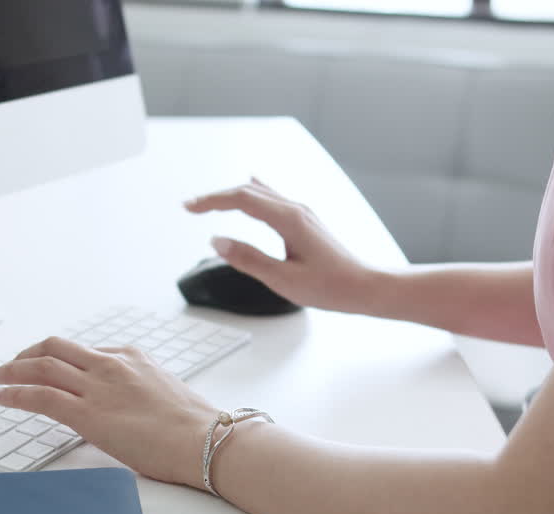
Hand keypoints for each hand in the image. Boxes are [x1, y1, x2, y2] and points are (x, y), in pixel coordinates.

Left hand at [0, 336, 216, 487]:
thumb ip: (139, 395)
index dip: (57, 358)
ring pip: (41, 366)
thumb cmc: (195, 428)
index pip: (84, 352)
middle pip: (55, 348)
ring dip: (10, 370)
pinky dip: (14, 394)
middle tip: (7, 365)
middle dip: (25, 355)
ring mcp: (98, 386)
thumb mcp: (165, 396)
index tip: (44, 366)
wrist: (206, 441)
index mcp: (132, 358)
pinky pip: (40, 396)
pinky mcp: (88, 414)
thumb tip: (127, 411)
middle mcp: (111, 365)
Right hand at [184, 178, 377, 313]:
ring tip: (210, 202)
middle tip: (190, 206)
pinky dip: (253, 193)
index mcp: (289, 219)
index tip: (189, 207)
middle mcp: (295, 209)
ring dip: (232, 195)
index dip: (212, 201)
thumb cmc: (330, 287)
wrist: (364, 287)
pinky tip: (252, 185)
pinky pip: (273, 198)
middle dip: (216, 197)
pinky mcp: (305, 221)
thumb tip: (217, 241)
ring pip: (260, 193)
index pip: (241, 199)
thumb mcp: (283, 280)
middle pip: (247, 191)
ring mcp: (301, 213)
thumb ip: (248, 259)